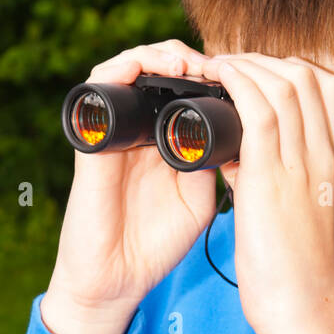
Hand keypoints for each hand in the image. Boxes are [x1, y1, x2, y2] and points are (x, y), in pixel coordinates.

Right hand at [43, 40, 218, 333]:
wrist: (117, 277)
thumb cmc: (157, 245)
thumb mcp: (201, 198)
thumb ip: (215, 162)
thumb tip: (241, 126)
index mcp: (166, 140)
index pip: (186, 88)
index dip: (212, 74)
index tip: (240, 79)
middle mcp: (140, 128)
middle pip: (160, 68)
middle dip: (191, 58)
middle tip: (218, 66)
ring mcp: (115, 130)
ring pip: (131, 65)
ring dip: (161, 55)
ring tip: (188, 64)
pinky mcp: (92, 136)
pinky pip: (99, 83)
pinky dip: (125, 65)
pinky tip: (151, 68)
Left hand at [198, 52, 333, 333]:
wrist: (303, 309)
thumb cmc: (296, 275)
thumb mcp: (296, 217)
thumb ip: (272, 181)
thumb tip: (235, 159)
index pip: (328, 91)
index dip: (291, 71)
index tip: (258, 77)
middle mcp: (326, 156)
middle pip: (308, 76)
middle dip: (266, 61)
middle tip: (232, 67)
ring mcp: (303, 163)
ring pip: (284, 82)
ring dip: (246, 66)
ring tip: (217, 69)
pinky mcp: (273, 176)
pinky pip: (258, 107)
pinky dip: (236, 83)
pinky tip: (215, 79)